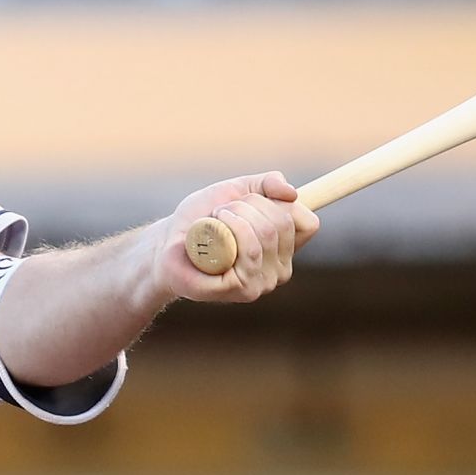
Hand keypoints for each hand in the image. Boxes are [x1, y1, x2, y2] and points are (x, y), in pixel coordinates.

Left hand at [149, 172, 318, 304]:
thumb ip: (268, 184)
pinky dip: (230, 230)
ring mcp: (262, 283)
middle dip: (248, 204)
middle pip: (283, 223)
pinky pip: (250, 251)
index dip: (280, 203)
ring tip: (215, 219)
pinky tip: (212, 232)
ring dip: (236, 214)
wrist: (167, 242)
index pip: (308, 223)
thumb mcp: (237, 190)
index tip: (249, 201)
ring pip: (267, 234)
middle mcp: (280, 270)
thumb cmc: (202, 219)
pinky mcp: (241, 290)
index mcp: (286, 249)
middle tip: (221, 210)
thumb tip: (292, 193)